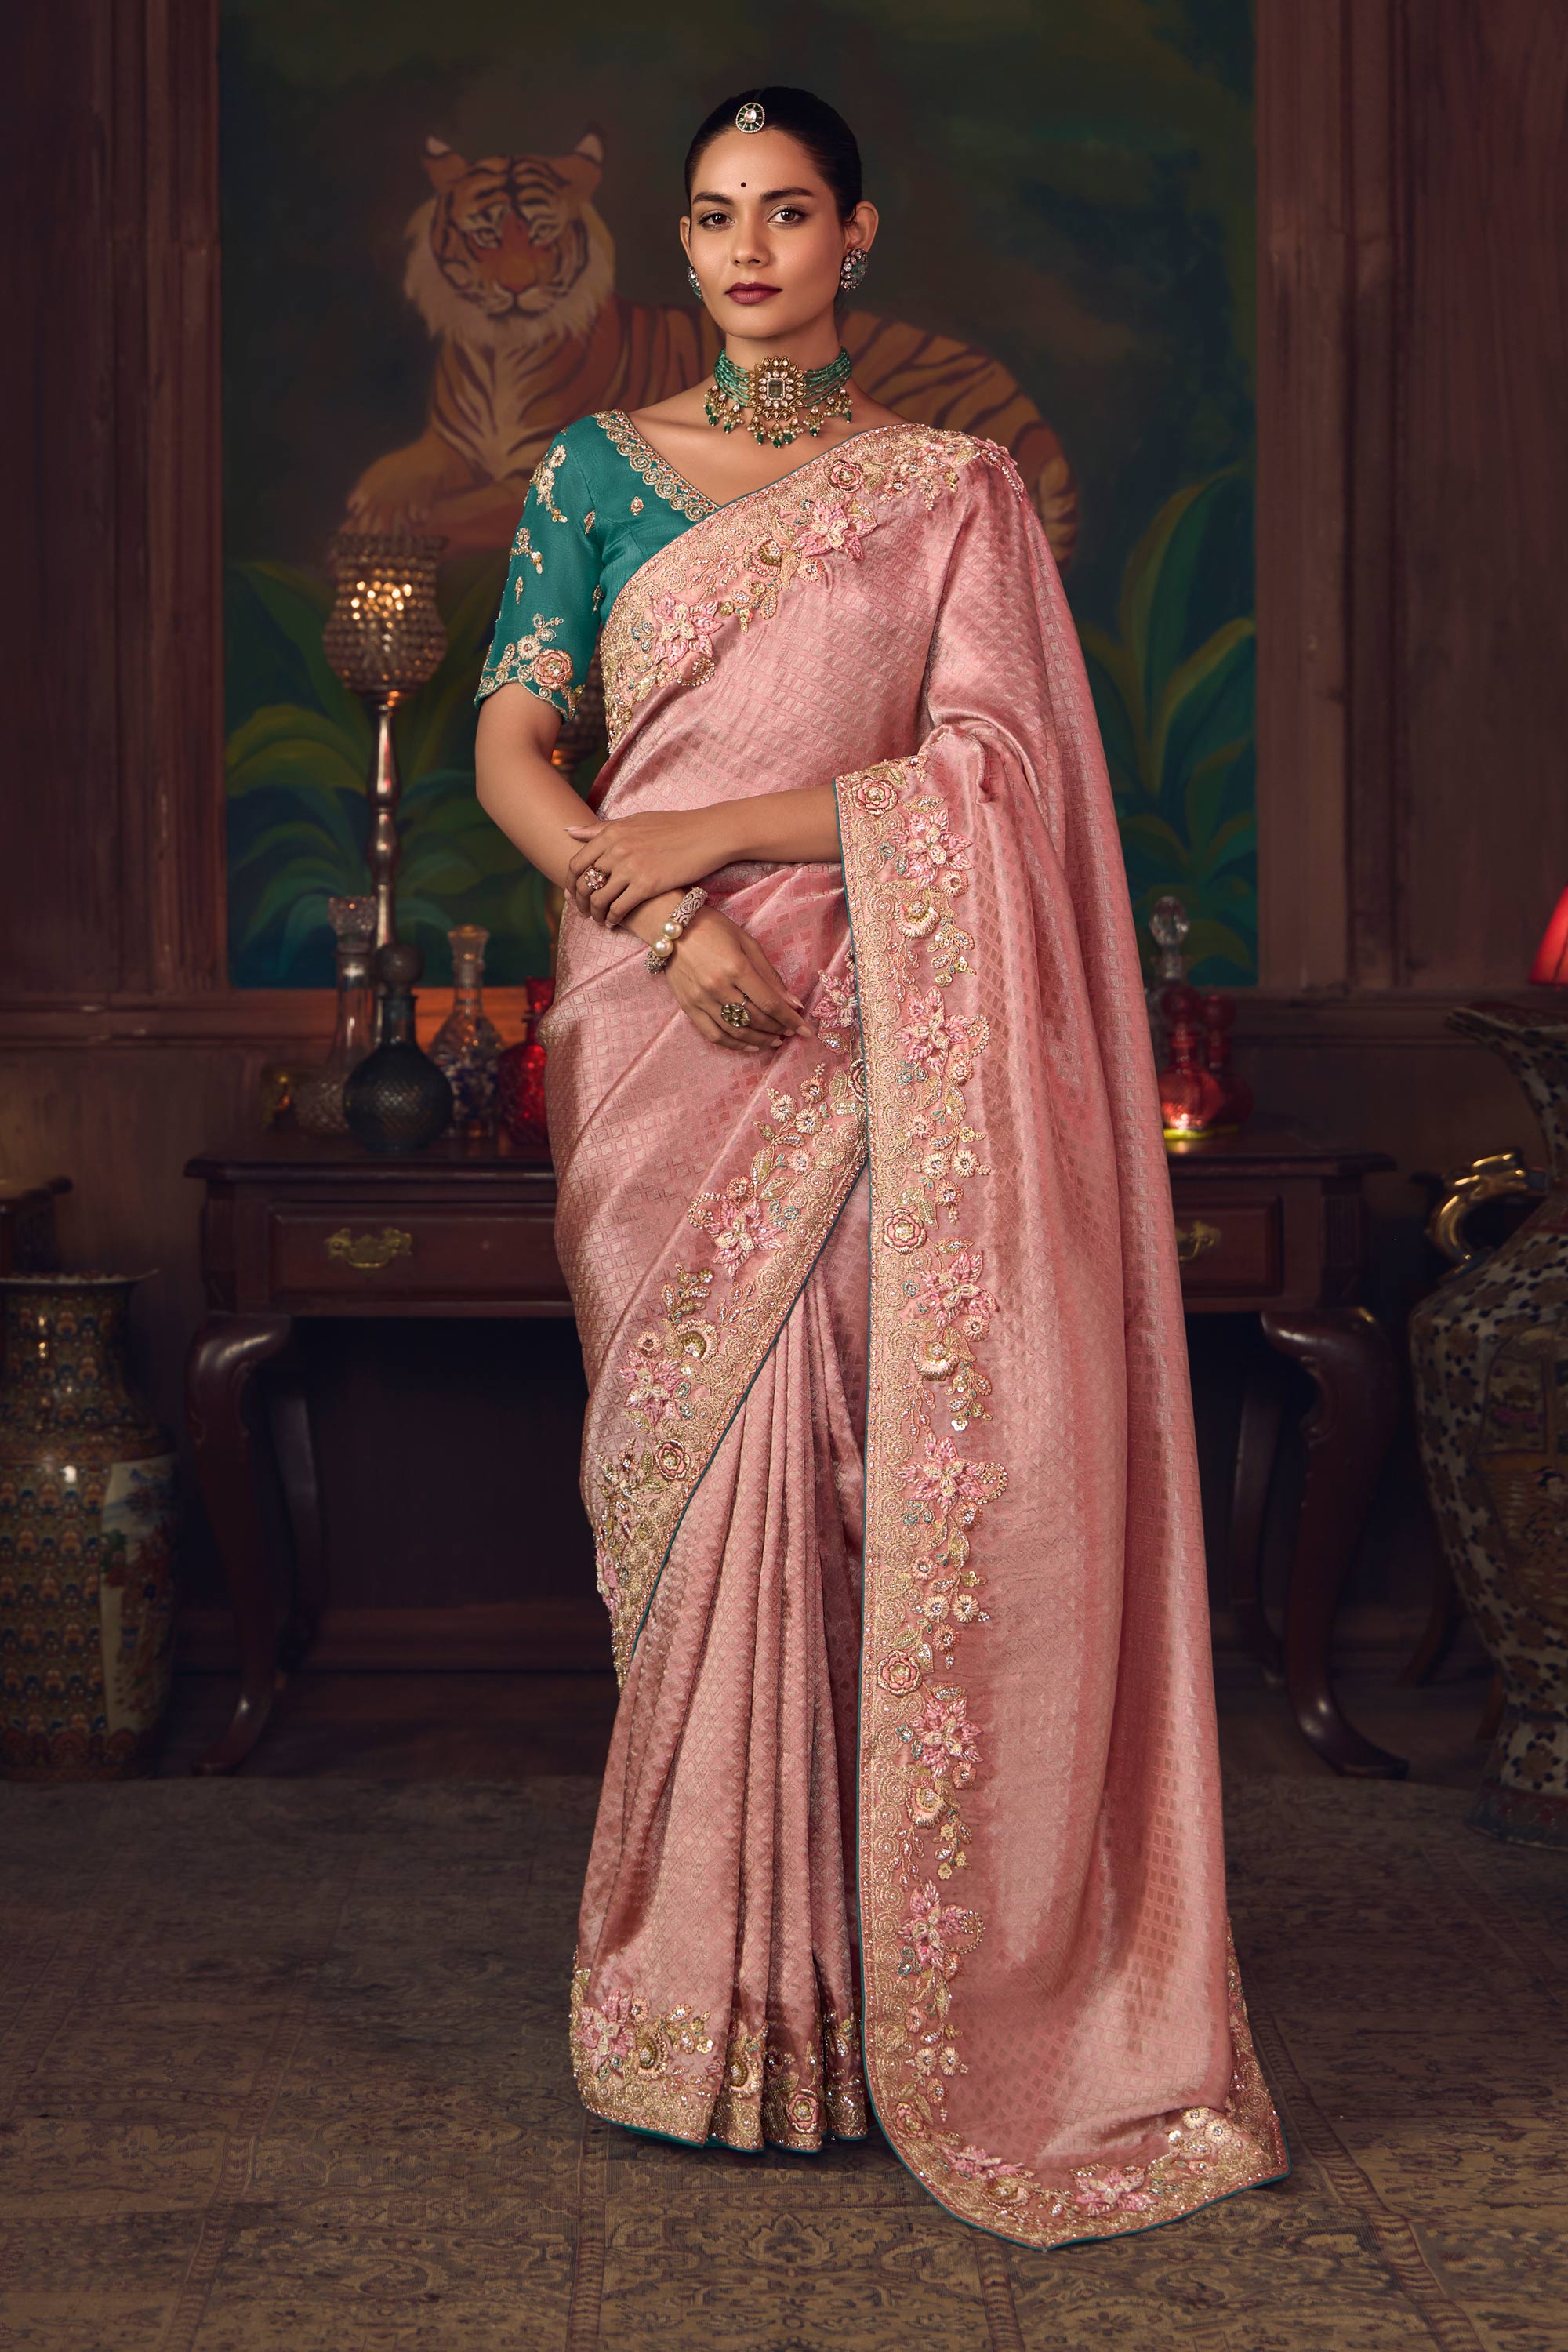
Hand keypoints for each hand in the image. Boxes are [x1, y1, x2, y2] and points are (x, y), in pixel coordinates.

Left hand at [565, 807, 734, 926]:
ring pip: (599, 899)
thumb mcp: (635, 821)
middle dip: (580, 902)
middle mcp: (616, 850)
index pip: (577, 863)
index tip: (573, 893)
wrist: (707, 834)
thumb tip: (569, 831)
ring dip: (595, 914)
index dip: (571, 883)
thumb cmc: (674, 826)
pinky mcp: (647, 885)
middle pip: (584, 884)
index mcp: (611, 833)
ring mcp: (631, 868)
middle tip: (584, 912)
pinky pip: (619, 908)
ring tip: (600, 919)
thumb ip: (602, 829)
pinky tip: (614, 923)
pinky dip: (613, 919)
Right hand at [656, 907, 816, 1053]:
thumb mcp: (747, 943)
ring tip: (775, 1041)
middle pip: (755, 1019)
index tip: (805, 1029)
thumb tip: (792, 1002)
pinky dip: (734, 1044)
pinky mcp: (688, 1008)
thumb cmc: (713, 929)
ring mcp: (701, 1000)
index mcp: (736, 967)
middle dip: (778, 1029)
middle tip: (791, 1032)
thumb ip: (770, 975)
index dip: (790, 1019)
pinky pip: (714, 1035)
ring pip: (736, 1031)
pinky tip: (750, 1046)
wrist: (671, 927)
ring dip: (760, 1040)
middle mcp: (718, 987)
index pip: (769, 1002)